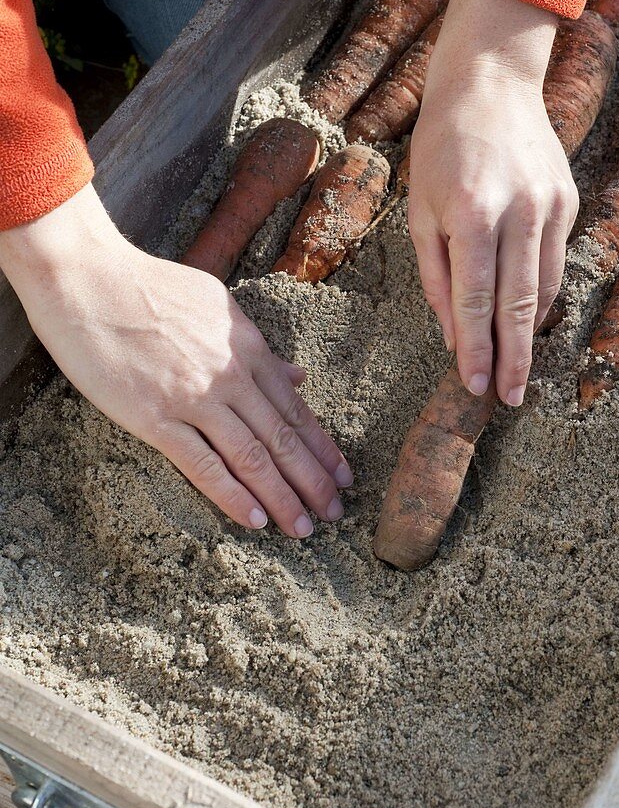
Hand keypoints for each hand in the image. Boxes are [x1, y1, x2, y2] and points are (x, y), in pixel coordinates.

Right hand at [0, 185, 351, 537]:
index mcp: (247, 348)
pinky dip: (233, 495)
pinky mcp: (154, 417)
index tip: (343, 478)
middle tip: (334, 515)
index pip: (295, 409)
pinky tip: (255, 519)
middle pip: (282, 438)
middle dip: (314, 482)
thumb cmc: (149, 287)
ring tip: (304, 528)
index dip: (323, 449)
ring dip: (283, 497)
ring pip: (252, 457)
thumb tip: (298, 376)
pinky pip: (202, 464)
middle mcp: (230, 376)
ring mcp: (193, 398)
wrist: (86, 279)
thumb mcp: (217, 306)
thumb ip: (258, 347)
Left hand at [409, 0, 578, 405]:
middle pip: (519, 304)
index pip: (476, 299)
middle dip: (513, 358)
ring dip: (530, 333)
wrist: (490, 82)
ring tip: (518, 370)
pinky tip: (527, 319)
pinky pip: (555, 260)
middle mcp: (519, 212)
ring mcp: (551, 206)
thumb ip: (435, 274)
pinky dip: (541, 294)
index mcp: (473, 213)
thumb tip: (452, 333)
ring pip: (544, 287)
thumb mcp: (420, 208)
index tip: (473, 385)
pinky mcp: (568, 200)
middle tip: (509, 399)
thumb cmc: (441, 145)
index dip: (476, 348)